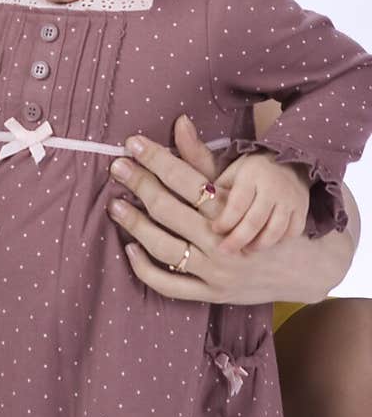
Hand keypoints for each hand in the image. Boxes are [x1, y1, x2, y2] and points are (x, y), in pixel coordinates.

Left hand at [105, 116, 321, 305]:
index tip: (132, 143)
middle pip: (169, 210)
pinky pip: (170, 286)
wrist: (301, 267)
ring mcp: (216, 272)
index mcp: (230, 210)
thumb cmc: (260, 216)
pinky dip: (145, 269)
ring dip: (135, 225)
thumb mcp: (238, 186)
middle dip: (139, 185)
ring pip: (164, 248)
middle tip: (117, 166)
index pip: (184, 179)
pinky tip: (130, 248)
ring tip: (115, 205)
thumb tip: (179, 121)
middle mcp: (222, 242)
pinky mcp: (212, 295)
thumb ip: (202, 158)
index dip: (156, 159)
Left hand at [210, 154, 309, 253]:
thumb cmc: (252, 170)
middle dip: (238, 239)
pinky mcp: (302, 209)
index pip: (237, 204)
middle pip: (255, 221)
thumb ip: (219, 189)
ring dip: (258, 245)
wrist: (288, 159)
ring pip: (275, 230)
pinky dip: (279, 242)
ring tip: (245, 250)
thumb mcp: (233, 171)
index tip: (215, 229)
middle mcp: (273, 187)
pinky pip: (292, 232)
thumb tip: (203, 211)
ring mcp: (291, 199)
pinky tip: (266, 244)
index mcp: (252, 175)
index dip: (225, 221)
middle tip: (225, 251)